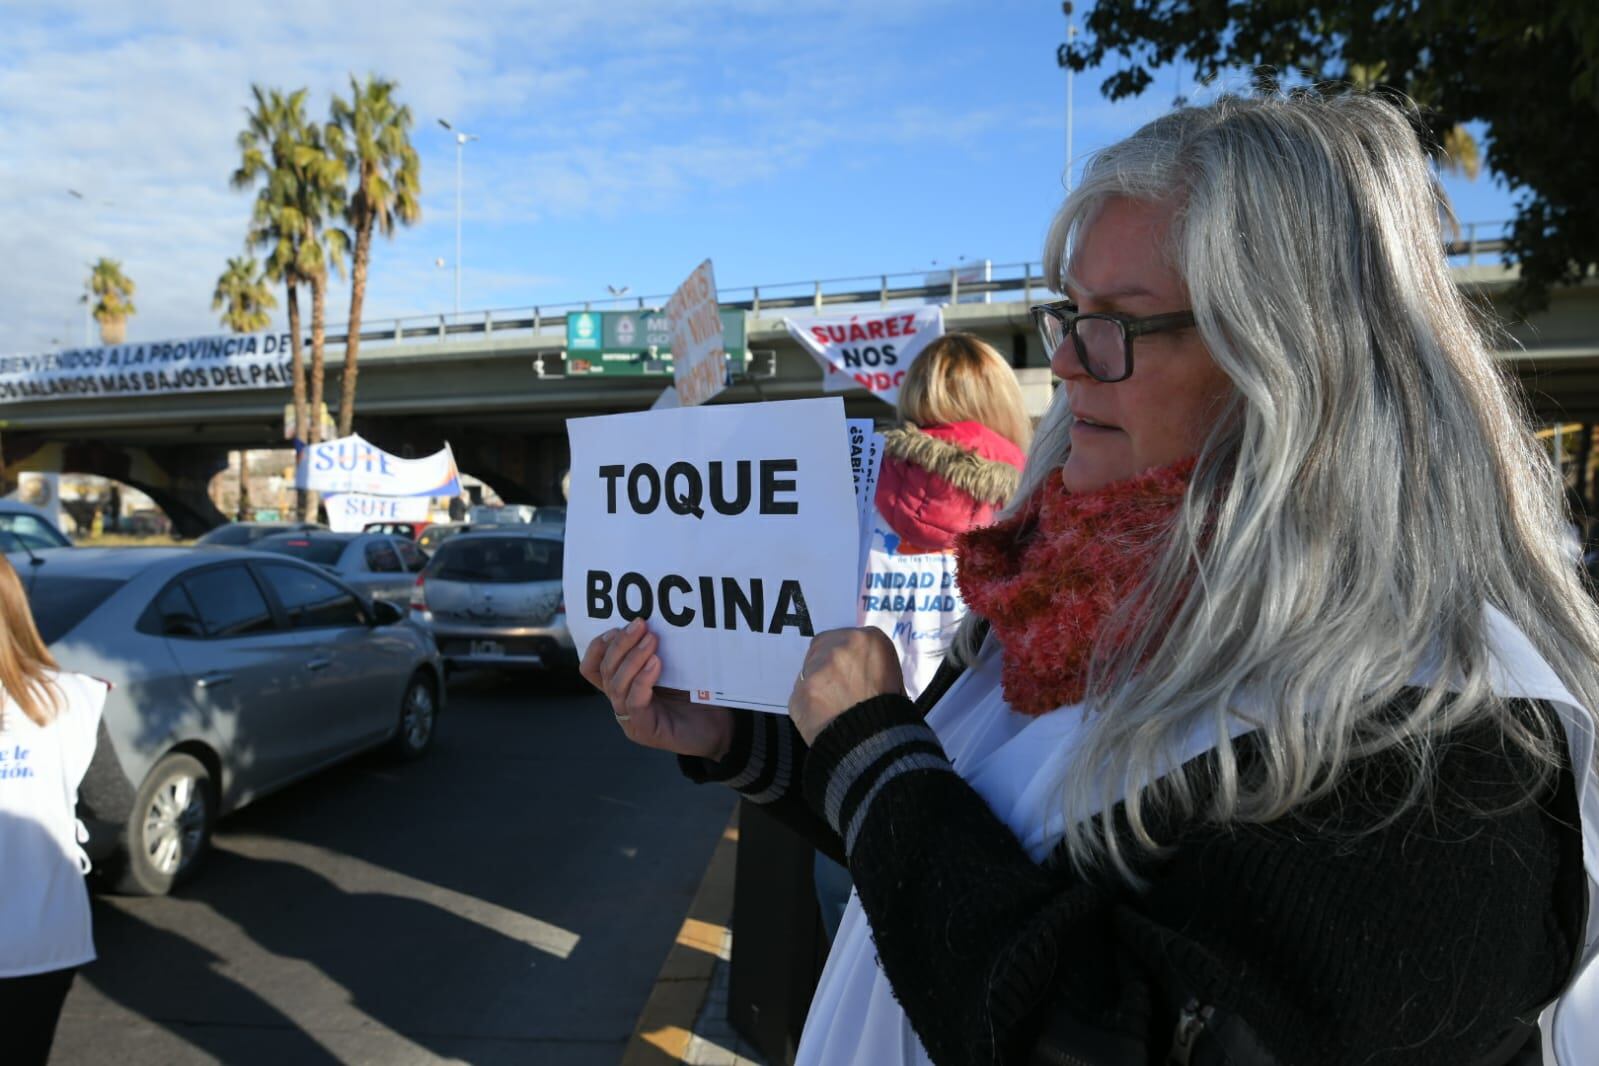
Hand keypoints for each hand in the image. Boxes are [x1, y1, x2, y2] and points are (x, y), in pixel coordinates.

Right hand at [579, 618, 733, 760]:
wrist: (720, 728)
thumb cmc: (697, 696)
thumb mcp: (673, 667)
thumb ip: (657, 649)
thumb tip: (652, 620)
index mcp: (623, 686)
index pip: (592, 668)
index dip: (598, 646)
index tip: (617, 626)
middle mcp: (622, 702)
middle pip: (605, 671)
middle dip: (620, 644)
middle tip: (640, 624)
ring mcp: (630, 719)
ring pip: (617, 685)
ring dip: (632, 658)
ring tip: (651, 640)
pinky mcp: (644, 730)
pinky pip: (634, 702)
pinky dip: (642, 679)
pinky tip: (655, 663)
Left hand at [788, 627, 904, 744]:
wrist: (873, 743)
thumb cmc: (892, 712)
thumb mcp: (894, 678)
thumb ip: (871, 665)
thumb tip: (856, 670)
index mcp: (870, 639)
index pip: (850, 639)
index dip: (849, 656)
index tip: (851, 671)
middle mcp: (840, 646)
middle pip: (824, 646)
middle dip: (828, 664)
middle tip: (838, 687)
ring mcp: (816, 667)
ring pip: (810, 670)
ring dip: (817, 684)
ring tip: (832, 707)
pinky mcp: (798, 690)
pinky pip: (801, 694)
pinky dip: (809, 705)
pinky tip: (822, 719)